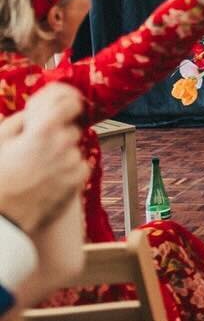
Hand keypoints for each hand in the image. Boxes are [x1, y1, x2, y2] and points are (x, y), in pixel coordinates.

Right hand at [0, 84, 86, 232]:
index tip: (63, 105)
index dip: (67, 102)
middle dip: (57, 134)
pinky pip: (79, 166)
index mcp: (43, 129)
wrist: (2, 219)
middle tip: (36, 147)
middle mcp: (63, 143)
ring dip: (61, 152)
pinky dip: (68, 168)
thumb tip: (34, 113)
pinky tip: (47, 177)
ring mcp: (72, 163)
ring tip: (37, 167)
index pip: (70, 102)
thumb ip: (19, 121)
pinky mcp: (78, 180)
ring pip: (73, 148)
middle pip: (70, 128)